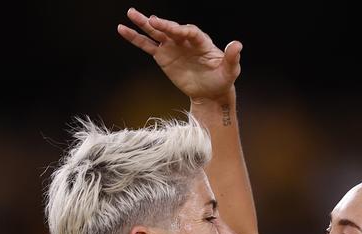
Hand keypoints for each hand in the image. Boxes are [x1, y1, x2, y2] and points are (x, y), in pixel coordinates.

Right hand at [118, 8, 241, 100]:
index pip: (190, 32)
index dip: (181, 30)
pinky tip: (123, 29)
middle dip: (162, 25)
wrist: (210, 92)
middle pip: (171, 29)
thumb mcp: (230, 70)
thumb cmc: (222, 79)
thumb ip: (232, 58)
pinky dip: (135, 38)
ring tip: (130, 13)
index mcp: (201, 41)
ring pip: (156, 33)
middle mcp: (185, 40)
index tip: (172, 29)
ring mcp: (172, 46)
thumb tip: (237, 45)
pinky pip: (147, 45)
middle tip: (150, 19)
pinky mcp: (163, 56)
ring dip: (143, 24)